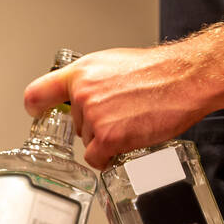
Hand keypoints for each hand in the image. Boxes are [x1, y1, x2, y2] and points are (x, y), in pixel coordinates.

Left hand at [23, 23, 223, 169]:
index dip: (37, 108)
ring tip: (131, 123)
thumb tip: (82, 96)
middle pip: (74, 124)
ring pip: (88, 142)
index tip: (38, 114)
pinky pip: (97, 159)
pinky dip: (109, 158)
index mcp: (81, 73)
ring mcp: (94, 116)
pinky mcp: (108, 137)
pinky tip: (125, 146)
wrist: (186, 78)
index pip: (38, 93)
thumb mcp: (114, 64)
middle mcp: (83, 94)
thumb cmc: (158, 71)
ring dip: (106, 140)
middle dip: (93, 125)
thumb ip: (92, 81)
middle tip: (121, 115)